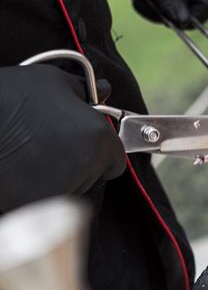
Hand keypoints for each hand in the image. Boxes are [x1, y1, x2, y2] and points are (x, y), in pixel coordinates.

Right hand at [0, 65, 125, 211]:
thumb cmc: (8, 99)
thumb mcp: (49, 81)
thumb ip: (83, 90)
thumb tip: (105, 92)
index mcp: (99, 140)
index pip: (115, 159)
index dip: (99, 151)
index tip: (79, 143)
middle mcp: (88, 169)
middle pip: (93, 175)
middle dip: (77, 162)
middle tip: (46, 144)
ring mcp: (63, 192)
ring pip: (71, 189)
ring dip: (57, 177)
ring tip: (28, 154)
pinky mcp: (38, 208)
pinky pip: (47, 202)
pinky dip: (37, 192)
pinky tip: (19, 171)